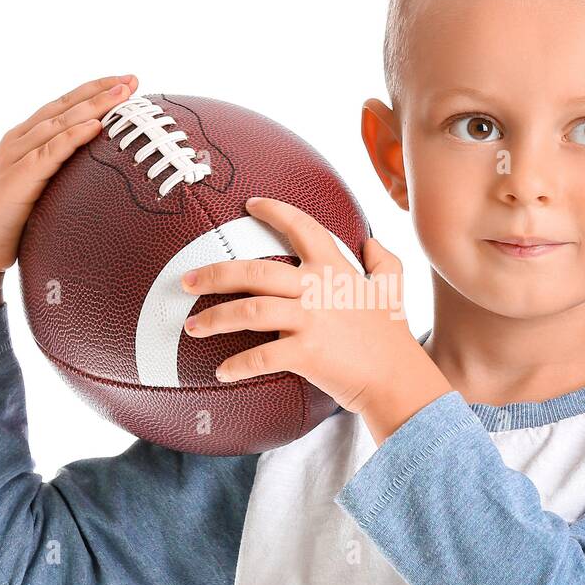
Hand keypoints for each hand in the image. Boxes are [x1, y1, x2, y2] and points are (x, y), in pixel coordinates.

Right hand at [0, 74, 137, 330]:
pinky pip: (49, 153)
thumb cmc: (6, 223)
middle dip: (100, 91)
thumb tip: (97, 181)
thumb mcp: (38, 192)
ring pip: (60, 123)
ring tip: (122, 94)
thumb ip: (59, 177)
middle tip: (133, 79)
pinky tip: (95, 127)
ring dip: (93, 107)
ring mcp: (16, 157)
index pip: (65, 107)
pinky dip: (72, 137)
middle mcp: (19, 141)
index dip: (94, 91)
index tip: (126, 82)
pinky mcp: (18, 178)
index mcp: (25, 140)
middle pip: (66, 107)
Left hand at [180, 197, 452, 440]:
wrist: (399, 380)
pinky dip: (238, 365)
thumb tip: (371, 240)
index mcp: (335, 268)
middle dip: (214, 273)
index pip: (301, 227)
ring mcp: (309, 320)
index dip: (274, 212)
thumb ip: (383, 261)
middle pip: (253, 271)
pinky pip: (260, 357)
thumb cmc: (393, 338)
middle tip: (185, 280)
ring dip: (214, 319)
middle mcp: (317, 289)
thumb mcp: (394, 289)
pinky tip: (222, 372)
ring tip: (192, 327)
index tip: (250, 204)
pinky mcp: (305, 353)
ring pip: (248, 311)